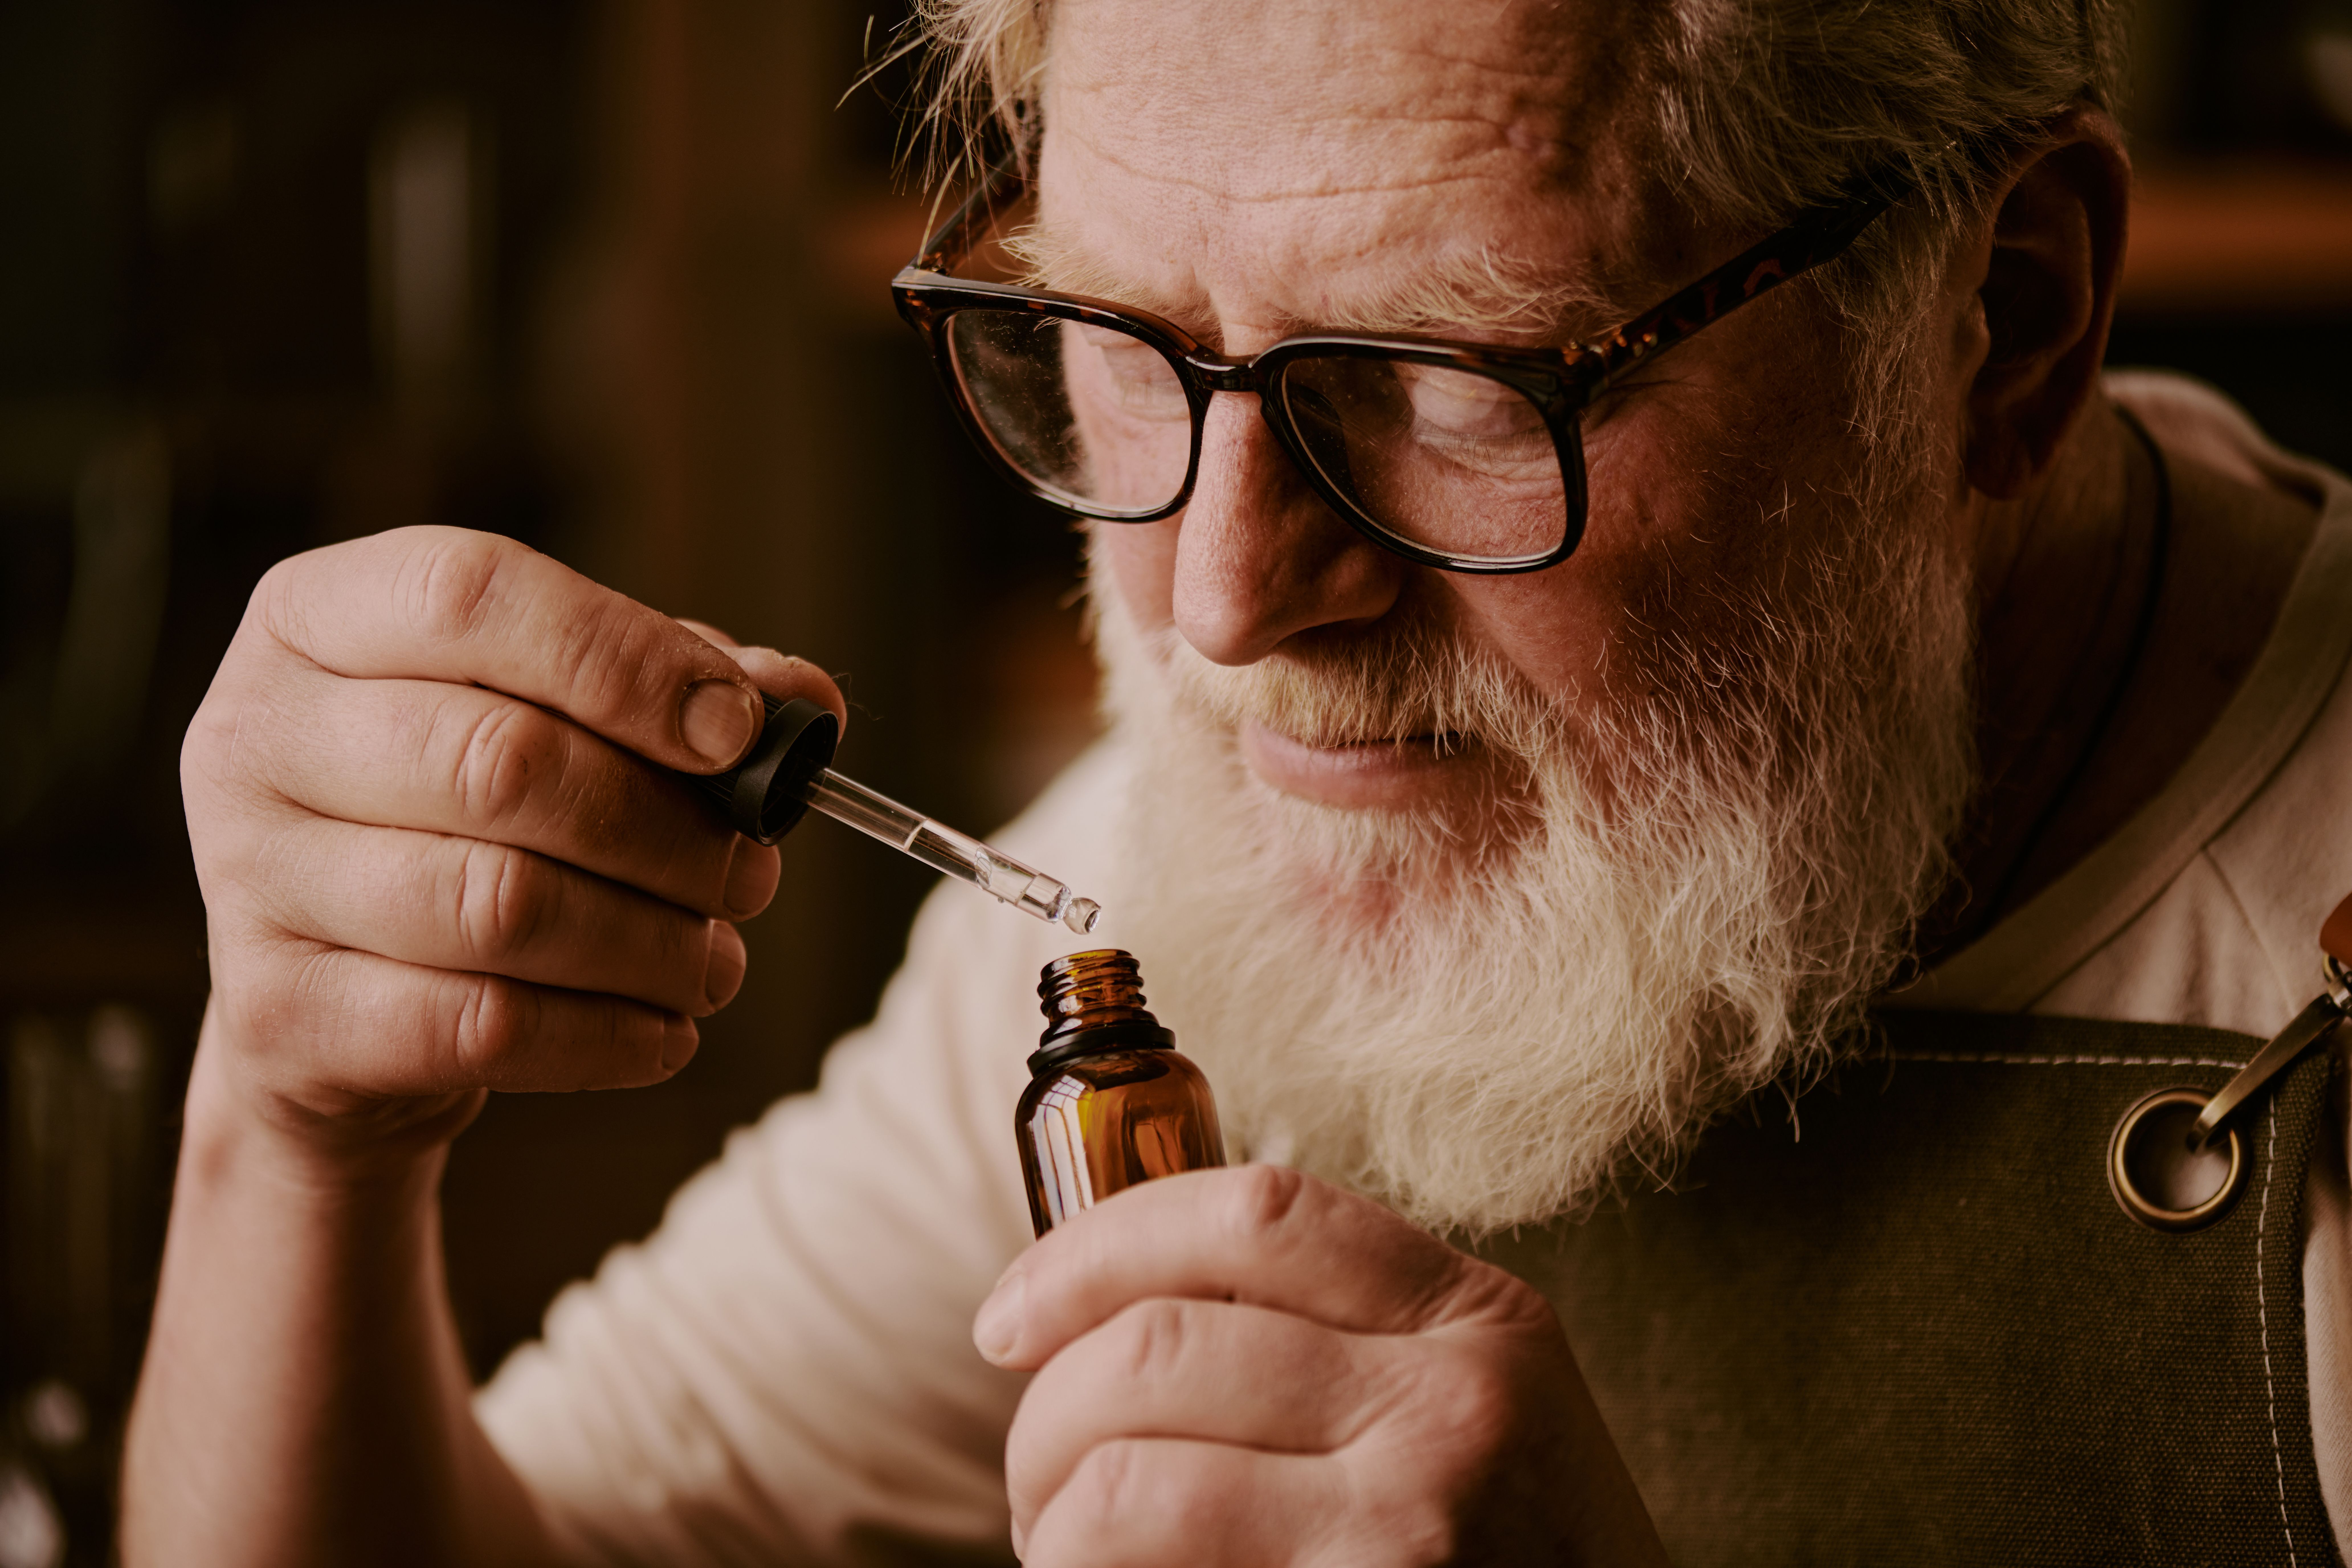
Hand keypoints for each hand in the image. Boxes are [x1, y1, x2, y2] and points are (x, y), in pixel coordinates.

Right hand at [180, 525, 843, 1161]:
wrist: (345, 997)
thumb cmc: (468, 821)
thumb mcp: (561, 720)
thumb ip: (677, 687)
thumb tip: (804, 699)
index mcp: (317, 618)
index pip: (476, 596)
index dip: (629, 662)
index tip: (741, 731)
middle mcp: (254, 734)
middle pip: (503, 763)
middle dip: (667, 828)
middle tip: (750, 873)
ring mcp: (248, 881)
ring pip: (502, 906)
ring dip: (652, 942)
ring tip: (716, 957)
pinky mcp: (279, 1017)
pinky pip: (482, 1026)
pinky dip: (609, 1034)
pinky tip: (666, 1029)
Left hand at [974, 1166, 1667, 1565]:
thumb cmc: (1517, 1554)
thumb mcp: (1472, 1406)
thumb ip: (1337, 1336)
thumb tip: (1115, 1307)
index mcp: (1476, 1319)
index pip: (1251, 1209)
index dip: (1095, 1246)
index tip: (1015, 1311)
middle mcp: (1452, 1406)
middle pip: (1157, 1346)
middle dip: (1046, 1412)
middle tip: (1038, 1473)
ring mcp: (1409, 1526)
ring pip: (1126, 1479)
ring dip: (1051, 1514)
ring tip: (1063, 1547)